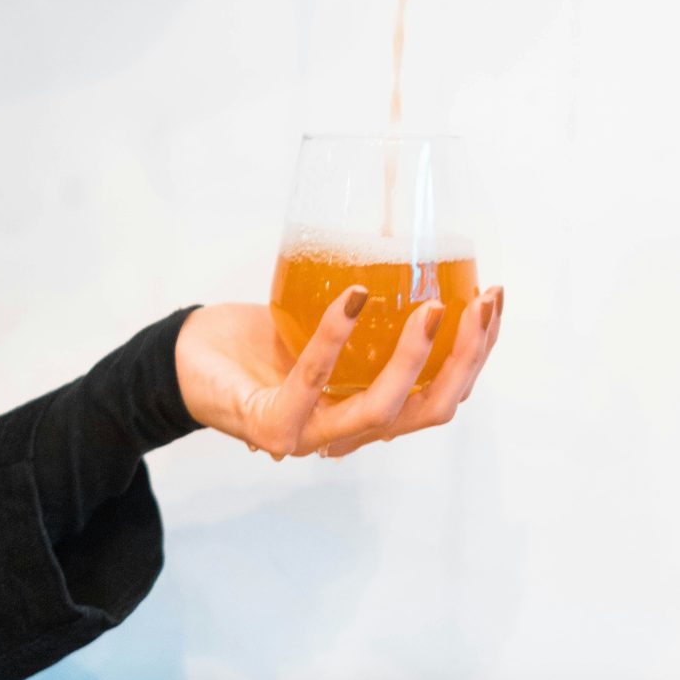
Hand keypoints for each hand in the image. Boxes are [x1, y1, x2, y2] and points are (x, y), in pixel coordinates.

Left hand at [174, 285, 503, 460]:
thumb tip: (414, 244)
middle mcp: (349, 431)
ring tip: (433, 307)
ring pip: (381, 411)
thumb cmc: (258, 339)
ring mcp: (311, 434)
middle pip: (429, 411)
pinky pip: (313, 380)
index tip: (494, 298)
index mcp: (371, 409)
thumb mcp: (324, 318)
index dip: (478, 353)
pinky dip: (335, 337)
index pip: (442, 393)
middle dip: (467, 360)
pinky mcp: (270, 424)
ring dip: (415, 359)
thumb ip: (370, 306)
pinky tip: (355, 298)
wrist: (186, 359)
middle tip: (482, 303)